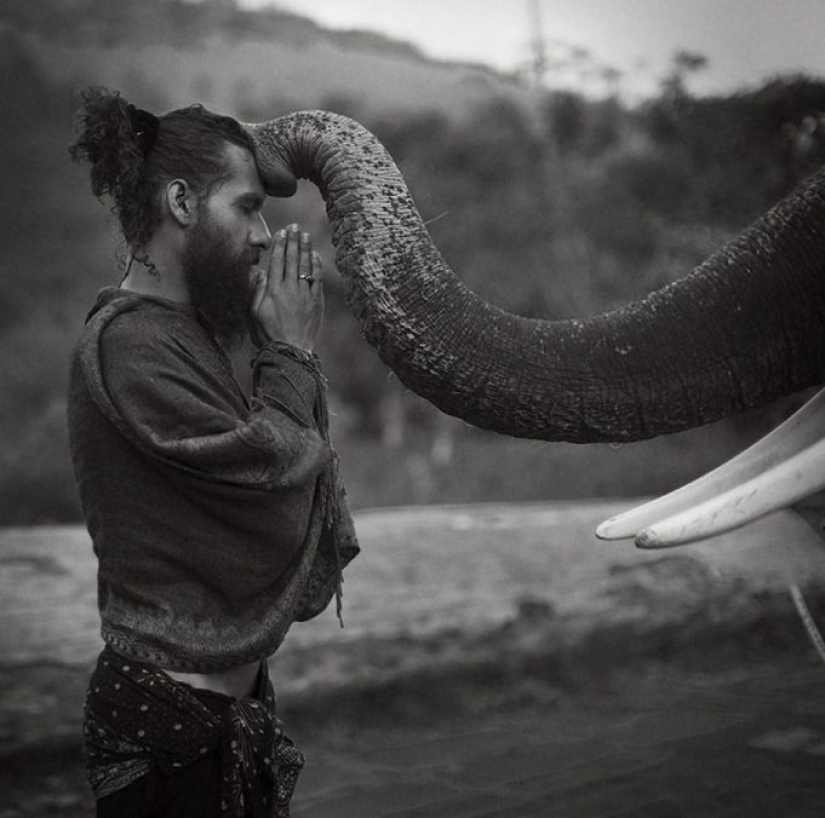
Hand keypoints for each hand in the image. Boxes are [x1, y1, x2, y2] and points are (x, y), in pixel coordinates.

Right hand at [250, 223, 323, 350]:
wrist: (290, 351)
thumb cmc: (268, 334)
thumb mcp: (254, 313)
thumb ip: (256, 290)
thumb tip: (260, 272)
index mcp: (273, 290)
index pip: (277, 261)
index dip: (280, 245)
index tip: (282, 233)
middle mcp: (290, 288)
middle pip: (292, 259)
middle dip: (293, 241)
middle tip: (295, 227)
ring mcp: (305, 294)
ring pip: (305, 266)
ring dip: (305, 248)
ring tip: (305, 235)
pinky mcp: (316, 302)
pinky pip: (317, 279)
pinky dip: (316, 266)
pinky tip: (315, 255)